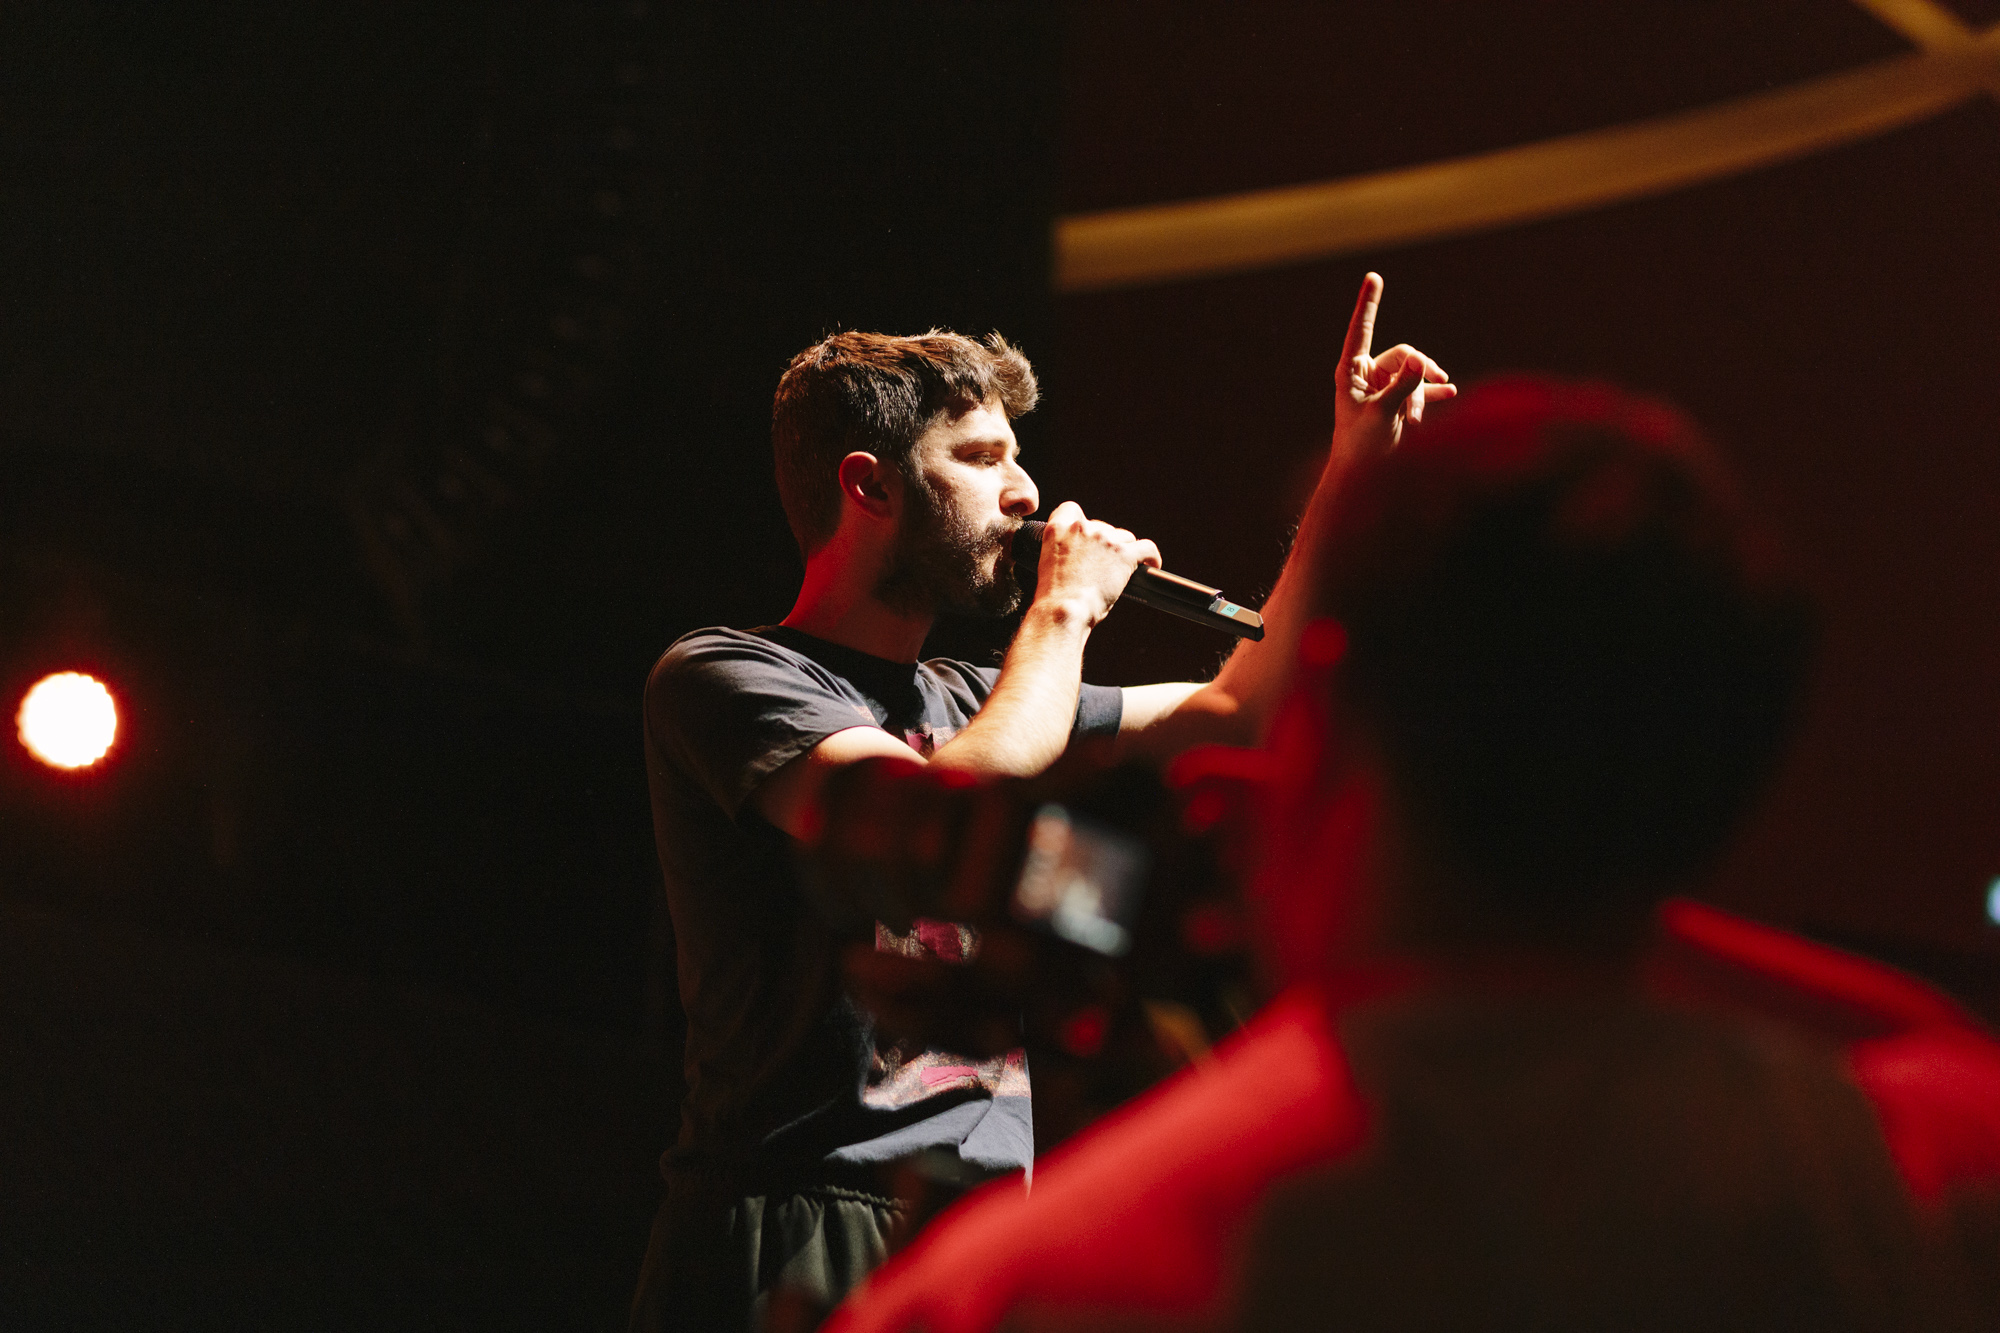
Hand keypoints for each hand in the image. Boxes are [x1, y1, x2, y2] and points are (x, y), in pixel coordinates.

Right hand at [1030, 501, 1160, 626]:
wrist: (1063, 610)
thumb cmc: (1054, 597)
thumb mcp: (1048, 564)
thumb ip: (1064, 551)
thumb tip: (1084, 557)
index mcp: (1058, 529)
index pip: (1071, 509)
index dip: (1081, 522)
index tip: (1086, 537)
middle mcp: (1081, 528)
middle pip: (1103, 526)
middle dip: (1106, 542)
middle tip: (1104, 565)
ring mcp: (1105, 539)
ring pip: (1125, 537)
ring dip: (1124, 551)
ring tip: (1122, 570)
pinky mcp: (1124, 554)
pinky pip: (1147, 548)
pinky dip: (1151, 556)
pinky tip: (1151, 565)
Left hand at [1333, 272, 1454, 458]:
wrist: (1363, 479)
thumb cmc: (1362, 448)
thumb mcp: (1381, 415)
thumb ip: (1402, 387)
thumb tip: (1419, 361)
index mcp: (1351, 372)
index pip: (1361, 330)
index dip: (1368, 304)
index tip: (1374, 276)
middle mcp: (1367, 375)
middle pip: (1404, 355)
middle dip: (1417, 378)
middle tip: (1416, 413)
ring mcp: (1384, 388)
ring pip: (1416, 374)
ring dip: (1423, 395)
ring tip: (1417, 423)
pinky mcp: (1398, 402)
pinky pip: (1422, 388)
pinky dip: (1434, 392)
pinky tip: (1450, 392)